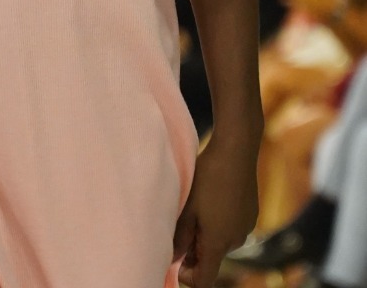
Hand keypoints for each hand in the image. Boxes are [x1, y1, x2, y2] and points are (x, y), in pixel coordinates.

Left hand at [173, 131, 259, 287]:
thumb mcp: (188, 207)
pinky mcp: (251, 214)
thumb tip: (173, 258)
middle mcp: (236, 241)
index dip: (187, 277)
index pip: (205, 279)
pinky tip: (213, 197)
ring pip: (221, 241)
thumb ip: (180, 237)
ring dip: (207, 233)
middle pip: (212, 258)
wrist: (236, 150)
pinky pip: (232, 227)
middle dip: (194, 249)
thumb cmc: (208, 177)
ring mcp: (246, 227)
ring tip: (196, 205)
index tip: (175, 261)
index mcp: (219, 243)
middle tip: (181, 222)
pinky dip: (219, 221)